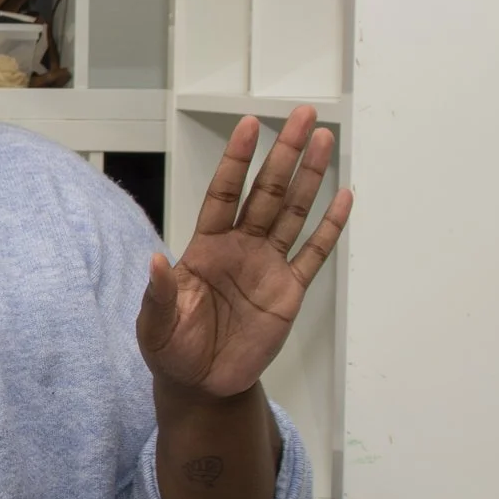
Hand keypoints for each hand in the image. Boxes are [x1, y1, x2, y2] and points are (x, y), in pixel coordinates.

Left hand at [139, 108, 353, 399]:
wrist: (201, 384)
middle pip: (266, 191)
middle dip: (284, 153)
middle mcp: (240, 248)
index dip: (237, 160)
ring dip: (310, 177)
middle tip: (303, 115)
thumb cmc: (171, 348)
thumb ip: (157, 292)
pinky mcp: (289, 293)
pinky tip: (344, 198)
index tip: (250, 124)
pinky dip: (330, 227)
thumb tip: (154, 260)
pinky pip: (313, 254)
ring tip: (325, 140)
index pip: (224, 193)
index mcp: (205, 248)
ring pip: (293, 212)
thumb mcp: (155, 323)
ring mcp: (267, 267)